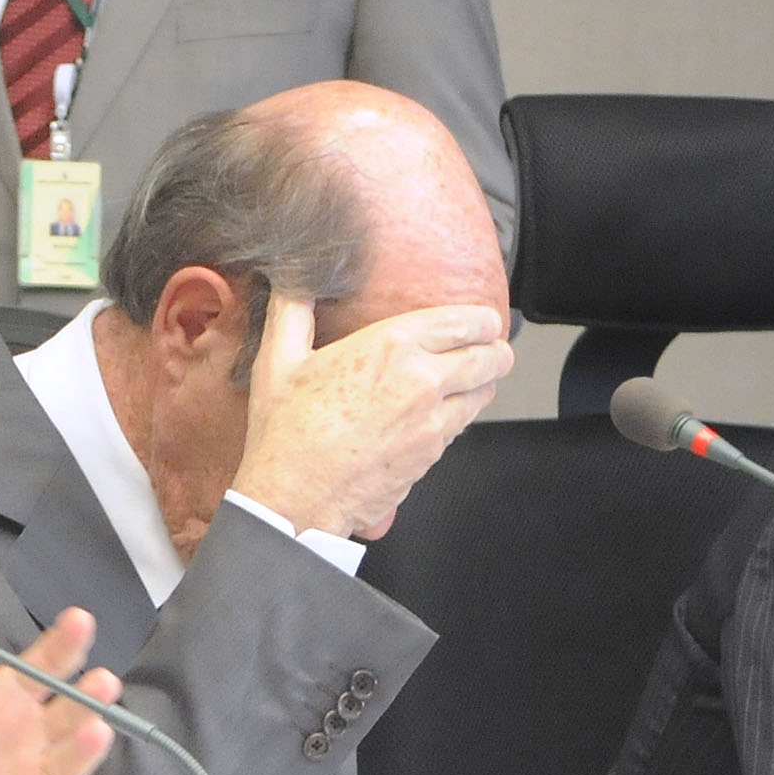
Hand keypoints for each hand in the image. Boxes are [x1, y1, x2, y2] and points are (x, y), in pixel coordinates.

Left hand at [0, 585, 120, 774]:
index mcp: (2, 698)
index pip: (42, 665)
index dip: (63, 644)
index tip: (80, 619)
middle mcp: (26, 734)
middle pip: (69, 710)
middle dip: (89, 696)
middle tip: (102, 681)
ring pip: (70, 760)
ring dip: (86, 748)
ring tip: (95, 730)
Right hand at [230, 290, 512, 541]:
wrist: (294, 496)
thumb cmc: (285, 431)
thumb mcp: (278, 359)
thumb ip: (293, 309)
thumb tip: (295, 278)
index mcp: (391, 345)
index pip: (466, 321)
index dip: (482, 320)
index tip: (482, 321)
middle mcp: (423, 380)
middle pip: (490, 356)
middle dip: (495, 350)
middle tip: (489, 348)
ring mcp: (432, 422)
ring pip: (484, 393)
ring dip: (482, 383)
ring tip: (471, 379)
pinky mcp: (432, 455)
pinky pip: (461, 427)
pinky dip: (459, 416)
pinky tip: (440, 413)